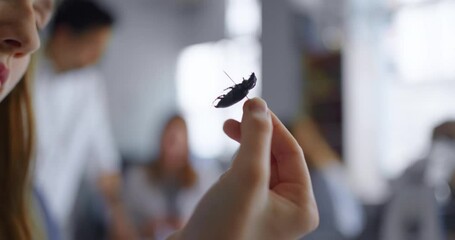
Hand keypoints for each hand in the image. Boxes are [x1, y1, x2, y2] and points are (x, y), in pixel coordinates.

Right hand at [169, 98, 318, 239]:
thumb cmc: (224, 226)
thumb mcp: (246, 176)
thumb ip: (257, 137)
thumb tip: (259, 103)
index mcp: (301, 206)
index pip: (291, 152)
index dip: (271, 125)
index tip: (250, 102)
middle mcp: (287, 210)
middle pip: (276, 157)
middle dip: (256, 135)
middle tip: (233, 116)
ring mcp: (266, 211)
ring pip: (259, 165)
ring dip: (245, 148)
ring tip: (227, 131)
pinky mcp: (244, 211)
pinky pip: (246, 179)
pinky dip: (236, 166)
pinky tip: (224, 168)